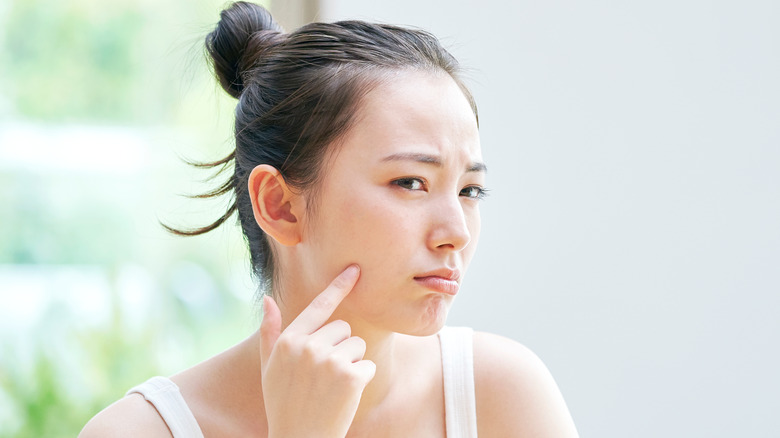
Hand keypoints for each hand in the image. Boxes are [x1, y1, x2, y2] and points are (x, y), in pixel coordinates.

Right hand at [259, 265, 375, 437]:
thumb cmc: (284, 403)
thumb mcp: (269, 368)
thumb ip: (270, 333)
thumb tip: (266, 299)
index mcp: (289, 340)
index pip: (319, 306)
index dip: (338, 286)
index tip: (356, 270)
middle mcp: (308, 346)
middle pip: (344, 328)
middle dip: (341, 347)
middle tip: (325, 376)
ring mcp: (329, 361)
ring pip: (358, 346)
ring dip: (352, 364)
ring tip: (332, 387)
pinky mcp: (350, 377)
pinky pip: (368, 365)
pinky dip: (362, 380)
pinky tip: (344, 397)